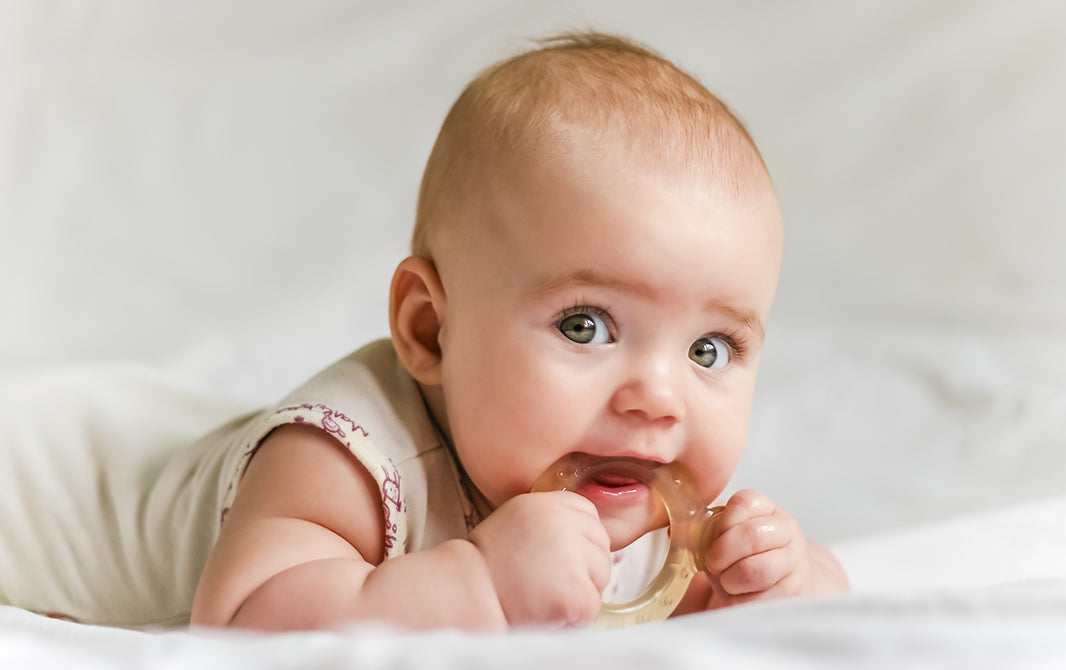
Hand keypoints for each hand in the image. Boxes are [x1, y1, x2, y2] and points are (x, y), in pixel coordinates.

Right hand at [467, 491, 611, 627]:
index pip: (590, 516)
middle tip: (545, 580)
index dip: (578, 541)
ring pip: (600, 578)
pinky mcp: (576, 593)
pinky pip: (591, 607)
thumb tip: (588, 535)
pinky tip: (545, 611)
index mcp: (549, 504)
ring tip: (542, 595)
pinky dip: (573, 617)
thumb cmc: (487, 564)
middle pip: (601, 547)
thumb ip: (553, 521)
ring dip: (579, 592)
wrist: (464, 594)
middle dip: (583, 568)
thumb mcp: (519, 520)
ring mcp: (572, 558)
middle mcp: (563, 524)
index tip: (555, 557)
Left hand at [701, 489, 815, 606]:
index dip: (721, 524)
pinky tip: (735, 596)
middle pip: (751, 537)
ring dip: (731, 580)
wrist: (779, 580)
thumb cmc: (743, 554)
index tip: (710, 538)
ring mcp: (793, 561)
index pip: (742, 504)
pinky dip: (739, 601)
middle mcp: (785, 530)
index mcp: (764, 508)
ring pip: (756, 570)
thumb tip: (673, 531)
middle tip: (712, 564)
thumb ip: (700, 526)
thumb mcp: (723, 533)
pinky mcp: (793, 592)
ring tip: (725, 582)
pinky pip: (760, 599)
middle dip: (723, 554)